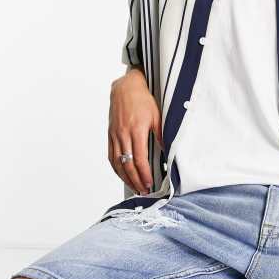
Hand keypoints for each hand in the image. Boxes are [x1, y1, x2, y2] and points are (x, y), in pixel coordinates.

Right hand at [108, 70, 163, 194]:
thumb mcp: (158, 115)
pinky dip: (116, 168)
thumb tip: (168, 151)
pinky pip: (111, 156)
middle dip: (136, 180)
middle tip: (144, 191)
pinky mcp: (110, 135)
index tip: (150, 184)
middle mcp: (123, 134)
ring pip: (118, 163)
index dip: (144, 174)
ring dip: (126, 178)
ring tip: (135, 187)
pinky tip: (123, 175)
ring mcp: (115, 135)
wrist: (125, 88)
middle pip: (128, 165)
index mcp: (136, 130)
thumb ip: (162, 134)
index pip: (139, 159)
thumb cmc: (143, 100)